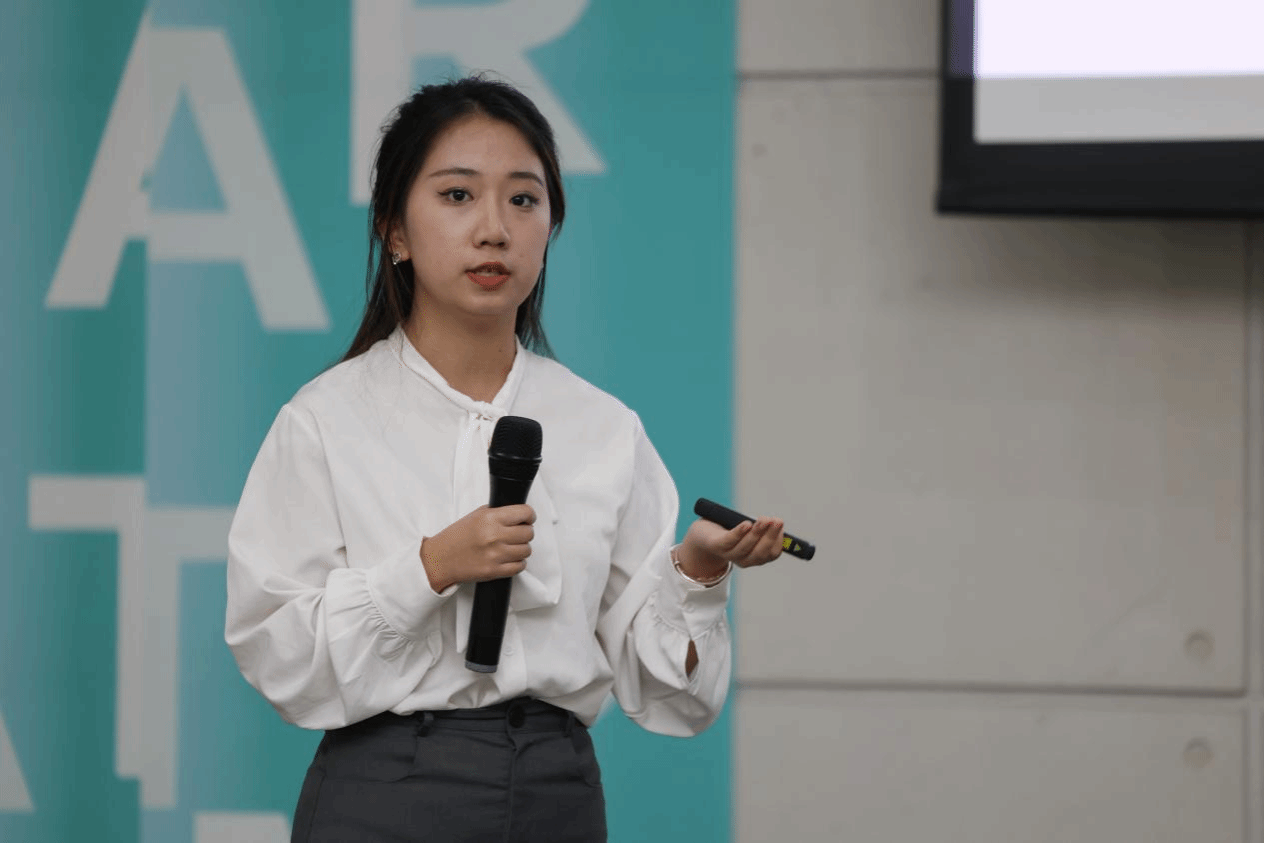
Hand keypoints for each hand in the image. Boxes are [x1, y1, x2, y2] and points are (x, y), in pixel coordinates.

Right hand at [419, 504, 534, 591]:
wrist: (440, 559)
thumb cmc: (456, 537)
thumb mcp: (476, 516)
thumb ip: (498, 513)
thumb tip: (519, 514)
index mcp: (490, 518)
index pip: (525, 513)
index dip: (529, 515)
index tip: (528, 518)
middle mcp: (494, 536)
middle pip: (528, 533)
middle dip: (525, 532)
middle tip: (517, 533)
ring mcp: (495, 555)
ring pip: (527, 550)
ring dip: (521, 548)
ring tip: (511, 547)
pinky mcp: (495, 571)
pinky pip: (520, 566)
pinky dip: (517, 563)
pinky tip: (508, 558)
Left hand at [678, 514, 784, 578]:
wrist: (702, 536)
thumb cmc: (729, 530)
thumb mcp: (747, 530)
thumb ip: (760, 528)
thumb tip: (776, 522)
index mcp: (754, 557)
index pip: (771, 554)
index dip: (778, 541)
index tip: (780, 526)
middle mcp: (743, 559)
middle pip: (760, 553)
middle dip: (770, 536)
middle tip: (777, 521)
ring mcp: (728, 554)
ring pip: (745, 547)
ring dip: (757, 533)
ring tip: (764, 519)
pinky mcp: (716, 546)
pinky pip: (729, 541)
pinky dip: (739, 533)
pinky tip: (746, 524)